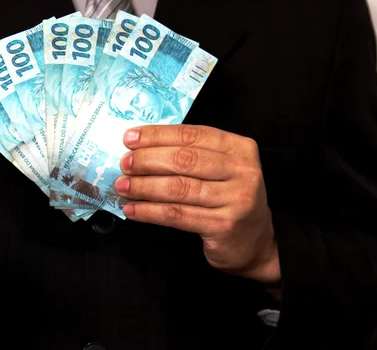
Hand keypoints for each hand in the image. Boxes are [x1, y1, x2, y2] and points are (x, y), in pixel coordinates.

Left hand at [115, 125, 279, 284]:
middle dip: (147, 160)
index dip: (157, 135)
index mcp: (239, 147)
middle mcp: (242, 170)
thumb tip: (139, 146)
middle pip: (184, 160)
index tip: (129, 138)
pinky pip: (177, 215)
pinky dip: (150, 211)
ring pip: (178, 188)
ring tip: (122, 186)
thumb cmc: (227, 198)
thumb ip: (189, 154)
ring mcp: (236, 199)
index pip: (192, 135)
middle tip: (124, 164)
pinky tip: (133, 209)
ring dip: (144, 187)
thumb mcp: (219, 168)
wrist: (253, 242)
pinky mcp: (224, 226)